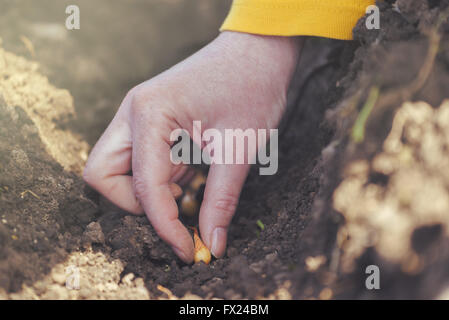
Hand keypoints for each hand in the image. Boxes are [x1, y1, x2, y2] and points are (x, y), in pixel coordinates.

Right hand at [83, 31, 302, 262]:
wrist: (259, 51)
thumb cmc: (252, 88)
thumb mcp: (239, 148)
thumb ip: (221, 201)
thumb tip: (212, 244)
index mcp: (150, 114)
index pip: (143, 187)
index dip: (164, 226)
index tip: (189, 249)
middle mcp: (134, 113)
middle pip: (102, 175)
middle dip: (135, 204)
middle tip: (177, 208)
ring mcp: (139, 116)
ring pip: (115, 169)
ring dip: (146, 190)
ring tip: (188, 187)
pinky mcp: (151, 121)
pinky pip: (139, 160)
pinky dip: (158, 178)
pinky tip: (190, 173)